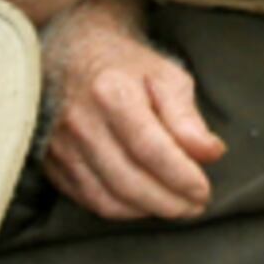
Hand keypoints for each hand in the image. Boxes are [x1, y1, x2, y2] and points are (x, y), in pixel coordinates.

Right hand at [38, 6, 225, 220]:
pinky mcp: (53, 162)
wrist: (73, 53)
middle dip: (170, 203)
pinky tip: (145, 204)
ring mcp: (62, 145)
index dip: (181, 177)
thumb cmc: (126, 66)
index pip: (151, 149)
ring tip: (176, 207)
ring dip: (148, 211)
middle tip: (196, 207)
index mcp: (112, 93)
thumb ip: (188, 117)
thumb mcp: (167, 76)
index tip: (204, 191)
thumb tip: (210, 153)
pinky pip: (89, 200)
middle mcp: (81, 122)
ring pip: (108, 198)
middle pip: (129, 180)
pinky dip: (122, 209)